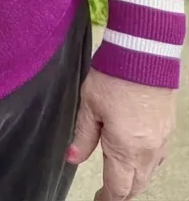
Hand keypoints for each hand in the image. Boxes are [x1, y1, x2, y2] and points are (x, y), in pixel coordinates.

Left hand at [66, 68, 176, 199]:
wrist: (145, 55)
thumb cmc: (114, 77)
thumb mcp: (89, 105)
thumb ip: (83, 136)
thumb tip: (72, 158)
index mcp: (125, 150)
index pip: (117, 188)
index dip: (106, 198)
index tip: (97, 199)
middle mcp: (147, 152)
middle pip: (136, 185)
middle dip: (121, 192)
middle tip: (107, 193)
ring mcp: (161, 142)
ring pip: (149, 173)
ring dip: (135, 180)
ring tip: (120, 178)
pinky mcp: (168, 129)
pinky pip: (158, 158)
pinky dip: (146, 165)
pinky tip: (137, 157)